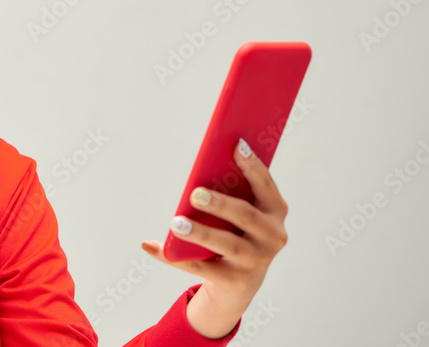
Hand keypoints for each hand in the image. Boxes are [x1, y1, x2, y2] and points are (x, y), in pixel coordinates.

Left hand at [141, 138, 288, 338]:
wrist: (241, 282)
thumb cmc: (237, 231)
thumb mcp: (239, 212)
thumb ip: (230, 190)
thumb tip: (201, 168)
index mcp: (275, 212)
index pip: (266, 186)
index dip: (253, 166)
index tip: (236, 146)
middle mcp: (272, 237)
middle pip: (245, 216)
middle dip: (220, 204)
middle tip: (195, 194)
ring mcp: (256, 261)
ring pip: (226, 244)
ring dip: (200, 233)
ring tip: (175, 224)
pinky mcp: (236, 281)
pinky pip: (202, 267)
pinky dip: (175, 257)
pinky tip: (154, 246)